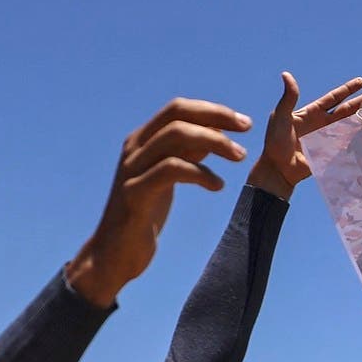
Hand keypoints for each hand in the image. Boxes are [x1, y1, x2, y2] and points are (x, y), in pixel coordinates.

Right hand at [67, 99, 252, 306]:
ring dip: (214, 142)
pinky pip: (171, 170)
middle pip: (177, 115)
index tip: (244, 123)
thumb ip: (187, 151)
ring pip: (175, 136)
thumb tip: (218, 128)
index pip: (178, 108)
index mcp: (141, 140)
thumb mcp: (167, 176)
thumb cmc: (144, 212)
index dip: (213, 109)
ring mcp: (132, 169)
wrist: (114, 252)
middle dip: (217, 117)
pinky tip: (217, 186)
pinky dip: (200, 172)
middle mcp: (134, 148)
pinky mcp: (135, 194)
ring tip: (240, 156)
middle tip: (246, 131)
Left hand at [248, 73, 361, 199]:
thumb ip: (288, 98)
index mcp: (312, 113)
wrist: (277, 169)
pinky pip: (349, 144)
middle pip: (348, 109)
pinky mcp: (331, 153)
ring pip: (351, 125)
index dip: (348, 90)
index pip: (334, 98)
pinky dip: (360, 139)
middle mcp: (323, 124)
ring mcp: (328, 138)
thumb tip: (286, 74)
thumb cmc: (275, 142)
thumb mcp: (280, 117)